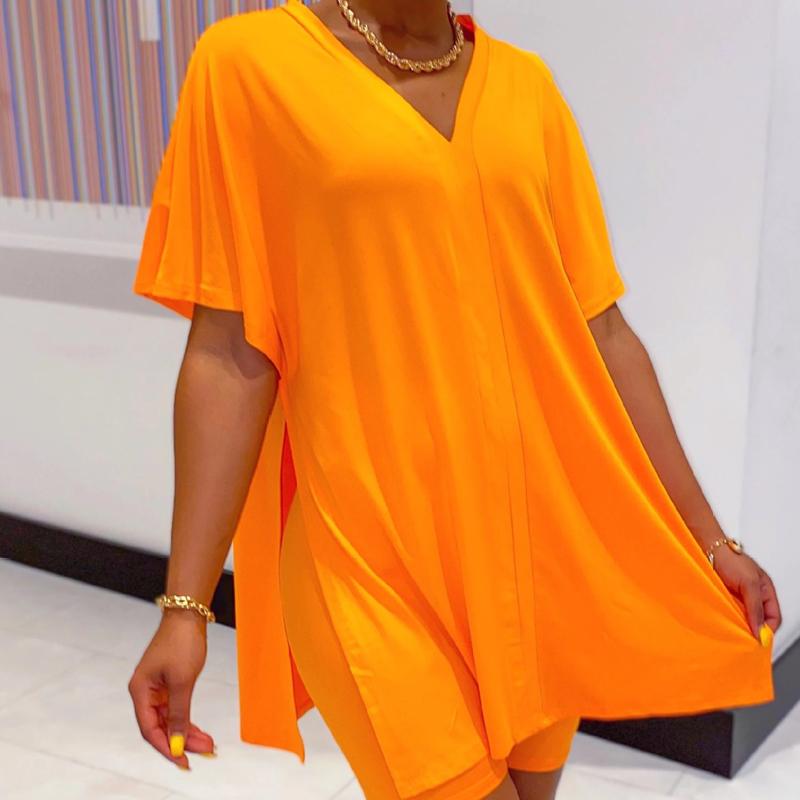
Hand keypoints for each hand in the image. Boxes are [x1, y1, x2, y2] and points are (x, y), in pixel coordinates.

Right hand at [128, 611, 215, 768]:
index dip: (166, 747)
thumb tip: (178, 742)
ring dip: (186, 732)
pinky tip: (199, 730)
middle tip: (204, 752)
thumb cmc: (182, 641)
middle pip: (160, 726)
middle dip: (181, 741)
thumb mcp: (182, 681)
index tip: (183, 761)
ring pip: (169, 719)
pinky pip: (175, 708)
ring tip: (207, 744)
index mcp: (140, 690)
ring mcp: (156, 687)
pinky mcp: (168, 683)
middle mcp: (144, 691)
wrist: (188, 614)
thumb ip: (179, 713)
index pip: (149, 729)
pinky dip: (187, 719)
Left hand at [713, 547, 781, 640]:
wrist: (706, 549)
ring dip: (737, 625)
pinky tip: (721, 622)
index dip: (768, 630)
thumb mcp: (749, 584)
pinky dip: (725, 619)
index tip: (758, 639)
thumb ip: (755, 607)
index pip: (773, 617)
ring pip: (742, 619)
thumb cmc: (730, 558)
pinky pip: (727, 614)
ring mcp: (737, 598)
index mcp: (765, 592)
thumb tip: (759, 630)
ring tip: (732, 630)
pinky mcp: (723, 599)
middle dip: (752, 630)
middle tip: (744, 638)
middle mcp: (752, 596)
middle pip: (757, 621)